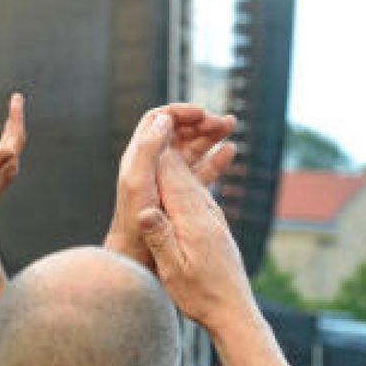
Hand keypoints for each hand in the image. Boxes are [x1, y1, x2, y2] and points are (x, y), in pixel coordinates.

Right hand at [0, 93, 24, 218]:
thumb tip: (9, 148)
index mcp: (7, 162)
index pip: (15, 134)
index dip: (16, 115)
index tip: (15, 99)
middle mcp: (11, 164)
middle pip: (18, 135)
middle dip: (17, 116)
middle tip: (16, 98)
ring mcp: (7, 167)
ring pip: (14, 141)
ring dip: (14, 124)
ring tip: (12, 110)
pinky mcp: (1, 170)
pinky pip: (9, 147)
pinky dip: (8, 134)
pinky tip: (5, 133)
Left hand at [105, 104, 236, 265]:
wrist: (137, 253)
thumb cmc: (134, 220)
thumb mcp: (138, 181)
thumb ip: (148, 149)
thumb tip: (164, 119)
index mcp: (139, 156)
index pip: (157, 121)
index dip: (179, 112)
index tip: (202, 113)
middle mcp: (152, 163)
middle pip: (177, 131)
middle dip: (200, 122)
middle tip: (224, 122)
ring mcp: (168, 178)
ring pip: (191, 147)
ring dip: (210, 134)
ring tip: (231, 126)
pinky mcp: (181, 193)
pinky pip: (200, 170)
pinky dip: (215, 158)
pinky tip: (230, 151)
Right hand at [136, 115, 254, 333]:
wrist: (234, 312)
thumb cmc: (201, 295)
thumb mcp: (175, 270)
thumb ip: (161, 238)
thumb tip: (145, 211)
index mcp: (193, 219)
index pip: (171, 176)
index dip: (157, 151)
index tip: (148, 127)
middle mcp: (205, 212)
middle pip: (185, 168)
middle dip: (176, 139)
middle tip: (165, 112)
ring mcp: (210, 218)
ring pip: (194, 176)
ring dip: (186, 151)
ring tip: (181, 125)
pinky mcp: (211, 226)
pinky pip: (198, 191)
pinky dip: (191, 173)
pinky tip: (187, 167)